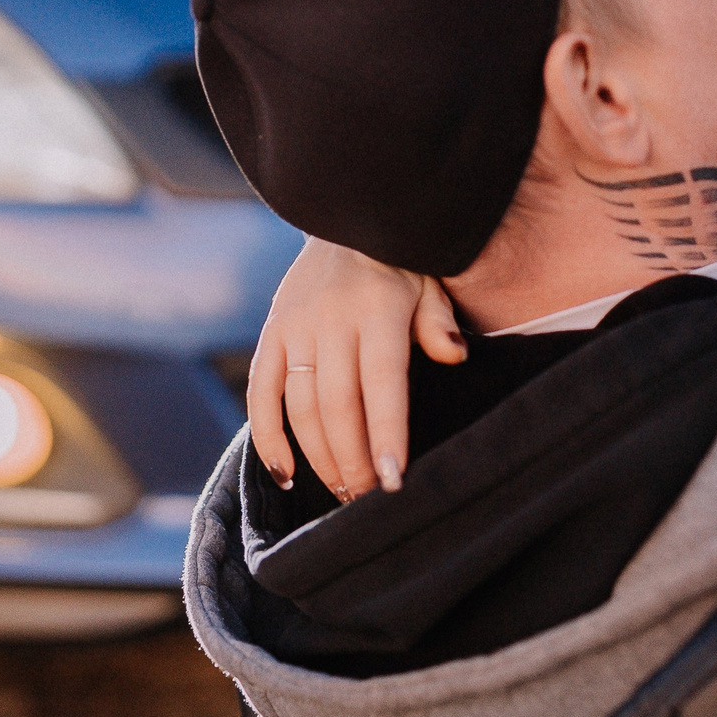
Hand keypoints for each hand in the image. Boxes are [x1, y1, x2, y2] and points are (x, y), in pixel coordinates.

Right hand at [247, 238, 465, 499]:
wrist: (344, 218)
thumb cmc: (399, 264)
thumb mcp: (429, 283)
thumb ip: (438, 322)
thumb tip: (455, 355)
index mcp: (377, 309)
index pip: (382, 383)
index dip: (386, 434)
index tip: (393, 480)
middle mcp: (331, 319)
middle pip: (337, 404)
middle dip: (353, 459)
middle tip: (368, 498)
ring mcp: (294, 326)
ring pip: (300, 406)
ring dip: (320, 456)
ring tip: (344, 491)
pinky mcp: (270, 333)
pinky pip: (261, 393)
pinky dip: (268, 438)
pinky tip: (286, 474)